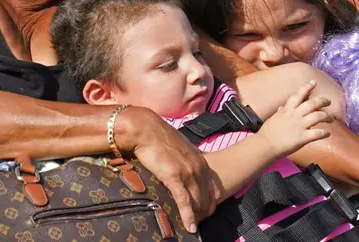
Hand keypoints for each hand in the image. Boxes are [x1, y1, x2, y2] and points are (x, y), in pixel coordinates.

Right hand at [119, 107, 220, 233]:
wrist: (145, 129)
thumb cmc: (158, 137)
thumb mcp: (179, 148)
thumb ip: (185, 160)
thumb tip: (182, 169)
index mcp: (200, 160)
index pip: (214, 188)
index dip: (211, 203)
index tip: (205, 213)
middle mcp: (198, 167)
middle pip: (208, 198)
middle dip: (205, 213)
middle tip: (198, 225)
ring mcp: (188, 172)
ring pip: (198, 201)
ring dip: (197, 218)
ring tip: (193, 229)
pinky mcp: (174, 177)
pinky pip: (185, 201)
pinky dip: (188, 216)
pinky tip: (190, 227)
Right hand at [258, 81, 331, 157]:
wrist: (265, 145)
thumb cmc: (267, 133)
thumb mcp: (273, 119)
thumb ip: (280, 112)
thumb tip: (281, 107)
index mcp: (287, 110)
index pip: (298, 95)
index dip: (307, 87)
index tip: (314, 83)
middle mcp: (295, 115)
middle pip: (312, 104)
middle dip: (322, 101)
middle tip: (328, 101)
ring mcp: (300, 126)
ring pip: (318, 116)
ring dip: (327, 116)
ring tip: (331, 119)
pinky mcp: (303, 137)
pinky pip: (318, 133)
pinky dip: (324, 133)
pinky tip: (328, 133)